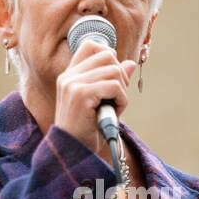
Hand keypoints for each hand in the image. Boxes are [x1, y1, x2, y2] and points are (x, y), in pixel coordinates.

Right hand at [53, 36, 136, 150]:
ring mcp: (72, 84)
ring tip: (113, 108)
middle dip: (120, 75)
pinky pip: (115, 86)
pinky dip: (122, 101)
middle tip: (116, 97)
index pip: (91, 45)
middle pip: (107, 55)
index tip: (111, 79)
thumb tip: (131, 63)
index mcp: (69, 75)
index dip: (108, 56)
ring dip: (122, 91)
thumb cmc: (87, 130)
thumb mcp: (101, 102)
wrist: (73, 153)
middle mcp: (68, 76)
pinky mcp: (81, 94)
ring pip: (114, 71)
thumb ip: (113, 80)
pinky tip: (113, 113)